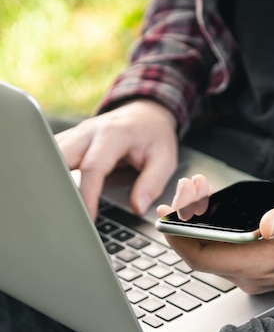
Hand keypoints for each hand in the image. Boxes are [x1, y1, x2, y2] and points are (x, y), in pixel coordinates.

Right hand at [56, 100, 177, 219]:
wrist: (145, 114)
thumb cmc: (154, 137)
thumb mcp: (164, 159)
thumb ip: (152, 184)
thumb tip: (138, 208)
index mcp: (113, 134)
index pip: (92, 167)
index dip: (87, 195)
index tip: (87, 217)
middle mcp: (89, 132)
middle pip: (61, 158)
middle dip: (59, 187)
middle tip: (64, 214)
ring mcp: (76, 134)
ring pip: (51, 156)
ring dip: (51, 180)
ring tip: (58, 206)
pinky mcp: (70, 140)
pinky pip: (52, 156)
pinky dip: (51, 174)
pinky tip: (56, 193)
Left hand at [157, 176, 273, 293]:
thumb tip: (269, 224)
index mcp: (258, 265)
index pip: (199, 257)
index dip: (177, 236)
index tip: (167, 211)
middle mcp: (250, 275)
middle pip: (200, 251)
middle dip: (186, 219)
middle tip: (189, 187)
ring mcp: (252, 273)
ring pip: (210, 250)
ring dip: (197, 222)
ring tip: (199, 190)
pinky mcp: (257, 266)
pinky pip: (222, 250)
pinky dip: (211, 228)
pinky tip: (212, 208)